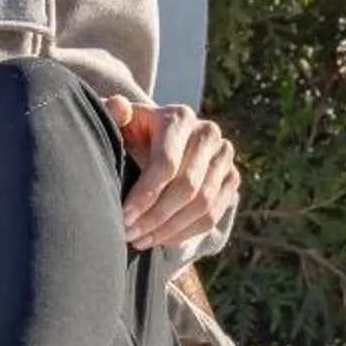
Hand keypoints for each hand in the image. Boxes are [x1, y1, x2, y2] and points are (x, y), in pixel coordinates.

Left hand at [105, 95, 239, 251]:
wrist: (155, 138)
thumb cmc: (129, 133)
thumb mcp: (118, 123)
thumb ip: (113, 115)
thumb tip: (118, 105)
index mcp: (179, 117)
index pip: (167, 164)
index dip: (145, 195)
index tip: (123, 217)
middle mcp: (208, 132)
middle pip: (187, 187)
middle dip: (155, 217)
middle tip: (129, 234)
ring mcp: (225, 155)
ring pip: (204, 205)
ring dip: (170, 229)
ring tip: (140, 240)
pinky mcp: (232, 177)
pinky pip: (214, 214)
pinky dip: (186, 232)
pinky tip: (160, 239)